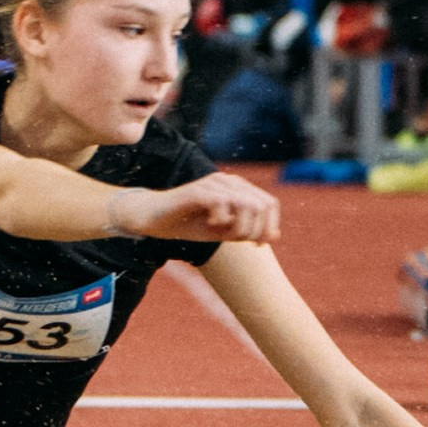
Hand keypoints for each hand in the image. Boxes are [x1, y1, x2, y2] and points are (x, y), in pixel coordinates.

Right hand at [141, 170, 280, 244]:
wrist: (153, 218)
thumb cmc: (187, 224)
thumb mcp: (222, 232)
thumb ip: (247, 231)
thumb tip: (274, 236)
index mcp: (236, 188)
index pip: (269, 203)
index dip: (269, 226)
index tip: (259, 245)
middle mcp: (227, 181)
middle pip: (261, 206)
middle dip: (254, 230)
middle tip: (237, 240)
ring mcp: (212, 184)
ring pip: (246, 205)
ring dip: (239, 227)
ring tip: (223, 234)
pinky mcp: (198, 190)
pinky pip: (223, 204)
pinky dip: (221, 221)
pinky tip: (210, 226)